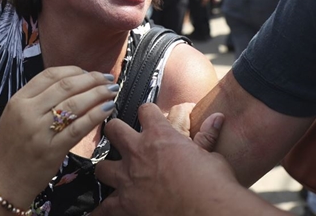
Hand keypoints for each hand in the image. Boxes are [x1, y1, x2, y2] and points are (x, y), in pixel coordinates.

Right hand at [0, 66, 117, 208]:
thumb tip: (70, 83)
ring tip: (111, 90)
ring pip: (74, 104)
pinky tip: (107, 108)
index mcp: (18, 100)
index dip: (73, 70)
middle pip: (66, 86)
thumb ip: (37, 99)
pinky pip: (79, 127)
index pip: (50, 75)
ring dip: (97, 93)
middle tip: (107, 78)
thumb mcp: (16, 116)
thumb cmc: (13, 148)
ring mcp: (39, 131)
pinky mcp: (52, 149)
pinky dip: (96, 115)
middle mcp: (28, 112)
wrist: (5, 182)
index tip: (88, 72)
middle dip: (91, 79)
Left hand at [94, 104, 236, 215]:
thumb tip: (216, 119)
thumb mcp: (212, 156)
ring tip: (112, 175)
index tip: (148, 116)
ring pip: (102, 168)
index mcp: (161, 136)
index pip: (145, 110)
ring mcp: (128, 179)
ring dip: (107, 171)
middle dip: (115, 132)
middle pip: (114, 130)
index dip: (147, 113)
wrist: (208, 212)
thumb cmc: (213, 185)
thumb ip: (206, 138)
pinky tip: (98, 213)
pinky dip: (101, 211)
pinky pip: (103, 208)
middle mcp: (139, 153)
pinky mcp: (124, 205)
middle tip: (121, 138)